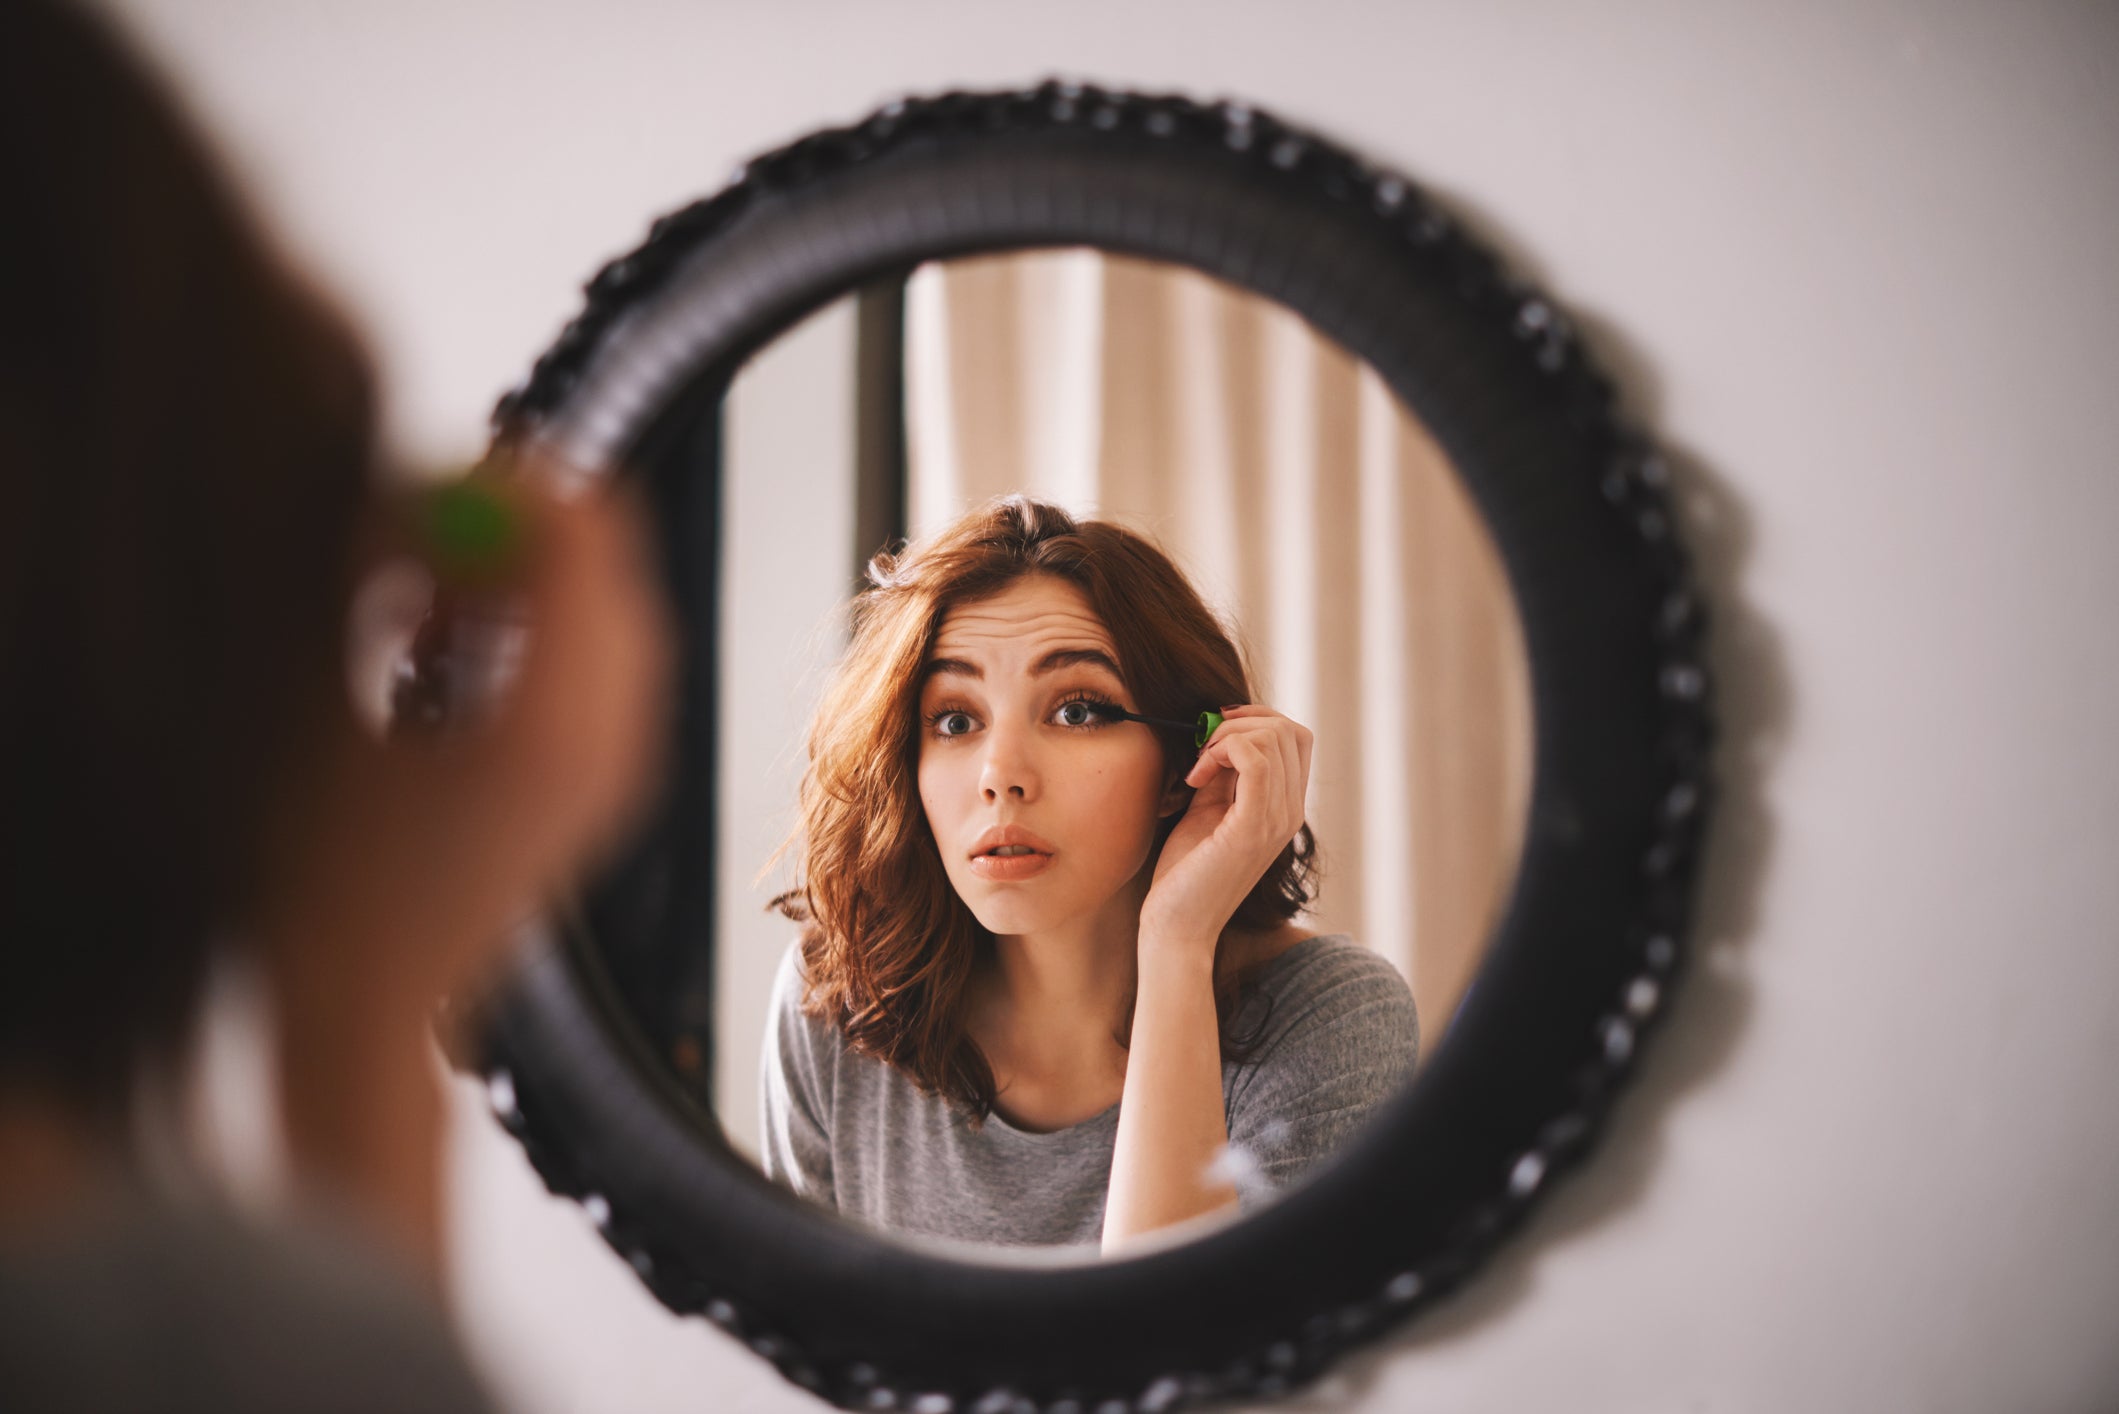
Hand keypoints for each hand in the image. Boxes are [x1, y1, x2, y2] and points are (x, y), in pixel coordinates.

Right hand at [252, 465, 675, 1001]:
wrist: (361, 1007)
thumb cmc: (314, 877)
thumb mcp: (312, 706)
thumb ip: (367, 581)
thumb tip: (404, 487)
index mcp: (550, 720)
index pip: (582, 534)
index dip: (506, 484)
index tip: (425, 483)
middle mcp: (613, 739)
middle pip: (605, 565)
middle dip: (513, 530)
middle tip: (410, 542)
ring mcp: (623, 765)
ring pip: (608, 612)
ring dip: (523, 582)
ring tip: (416, 613)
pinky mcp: (609, 784)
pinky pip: (603, 666)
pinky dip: (538, 635)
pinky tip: (445, 662)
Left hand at [1138, 704, 1312, 954]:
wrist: (1177, 925)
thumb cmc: (1187, 871)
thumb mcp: (1208, 808)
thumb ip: (1223, 774)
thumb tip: (1221, 732)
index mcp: (1285, 807)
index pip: (1296, 737)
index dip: (1255, 720)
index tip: (1214, 735)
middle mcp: (1290, 812)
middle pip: (1289, 730)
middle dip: (1241, 722)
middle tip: (1203, 747)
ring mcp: (1276, 821)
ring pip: (1273, 738)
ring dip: (1226, 737)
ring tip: (1198, 766)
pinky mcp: (1252, 828)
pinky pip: (1256, 761)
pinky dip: (1222, 752)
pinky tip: (1197, 776)